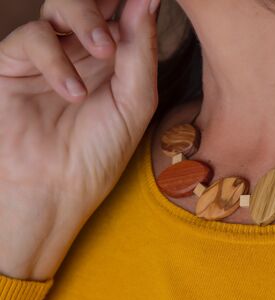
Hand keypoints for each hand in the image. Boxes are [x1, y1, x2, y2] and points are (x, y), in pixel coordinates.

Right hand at [0, 0, 159, 280]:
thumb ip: (140, 52)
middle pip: (94, 0)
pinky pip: (33, 38)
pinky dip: (56, 60)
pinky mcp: (15, 65)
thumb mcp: (134, 104)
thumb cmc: (100, 152)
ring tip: (103, 53)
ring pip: (61, 3)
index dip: (134, 4)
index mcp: (116, 62)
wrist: (58, 188)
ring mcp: (51, 57)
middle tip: (119, 15)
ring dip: (85, 18)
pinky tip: (73, 94)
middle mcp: (83, 54)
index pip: (126, 14)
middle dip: (106, 1)